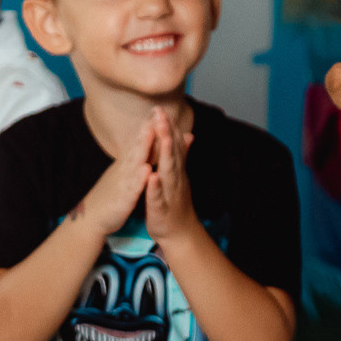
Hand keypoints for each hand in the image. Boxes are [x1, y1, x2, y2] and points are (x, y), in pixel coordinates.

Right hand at [73, 118, 154, 236]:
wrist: (91, 218)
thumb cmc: (110, 196)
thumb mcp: (124, 175)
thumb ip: (134, 160)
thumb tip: (142, 146)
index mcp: (127, 164)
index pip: (139, 142)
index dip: (149, 125)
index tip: (160, 107)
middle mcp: (124, 169)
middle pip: (137, 146)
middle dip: (147, 128)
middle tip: (157, 109)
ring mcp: (122, 183)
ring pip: (134, 162)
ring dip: (142, 146)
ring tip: (152, 130)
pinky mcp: (122, 199)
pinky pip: (131, 188)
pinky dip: (139, 179)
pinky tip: (146, 170)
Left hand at [139, 109, 198, 240]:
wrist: (179, 232)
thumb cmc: (175, 202)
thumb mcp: (177, 176)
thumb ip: (181, 155)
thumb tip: (187, 135)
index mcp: (175, 170)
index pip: (172, 144)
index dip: (168, 126)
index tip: (161, 107)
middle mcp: (175, 178)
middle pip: (171, 152)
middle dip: (166, 132)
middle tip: (161, 112)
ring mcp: (170, 192)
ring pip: (168, 171)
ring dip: (165, 153)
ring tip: (161, 136)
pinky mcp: (161, 208)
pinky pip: (158, 197)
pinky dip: (155, 186)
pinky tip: (152, 176)